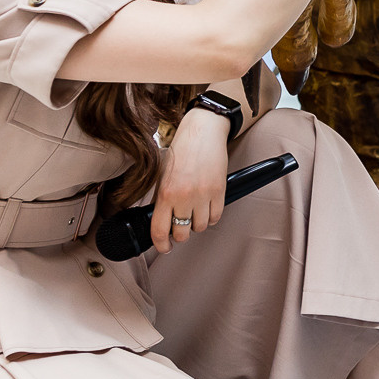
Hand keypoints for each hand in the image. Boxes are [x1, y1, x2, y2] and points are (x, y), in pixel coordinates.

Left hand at [149, 119, 228, 255]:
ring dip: (196, 223)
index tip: (164, 247)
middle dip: (180, 234)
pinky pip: (216, 217)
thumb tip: (161, 220)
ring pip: (201, 227)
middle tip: (180, 225)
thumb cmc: (182, 150)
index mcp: (165, 193)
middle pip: (182, 234)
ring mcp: (203, 195)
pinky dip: (211, 216)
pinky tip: (206, 207)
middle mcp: (184, 197)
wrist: (203, 131)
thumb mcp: (163, 175)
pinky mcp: (219, 191)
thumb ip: (161, 199)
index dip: (161, 245)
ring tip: (194, 211)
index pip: (159, 230)